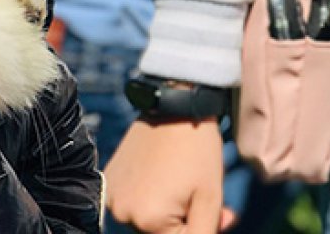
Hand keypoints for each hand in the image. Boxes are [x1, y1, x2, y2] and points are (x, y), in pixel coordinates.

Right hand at [104, 117, 236, 232]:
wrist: (174, 108)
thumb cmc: (197, 153)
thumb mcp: (210, 199)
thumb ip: (203, 232)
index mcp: (148, 220)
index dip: (204, 228)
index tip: (221, 213)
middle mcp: (122, 212)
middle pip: (162, 233)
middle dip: (186, 221)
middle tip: (204, 198)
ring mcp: (112, 196)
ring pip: (148, 220)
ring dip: (168, 211)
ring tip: (184, 185)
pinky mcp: (109, 180)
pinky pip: (133, 202)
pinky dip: (150, 196)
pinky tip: (165, 176)